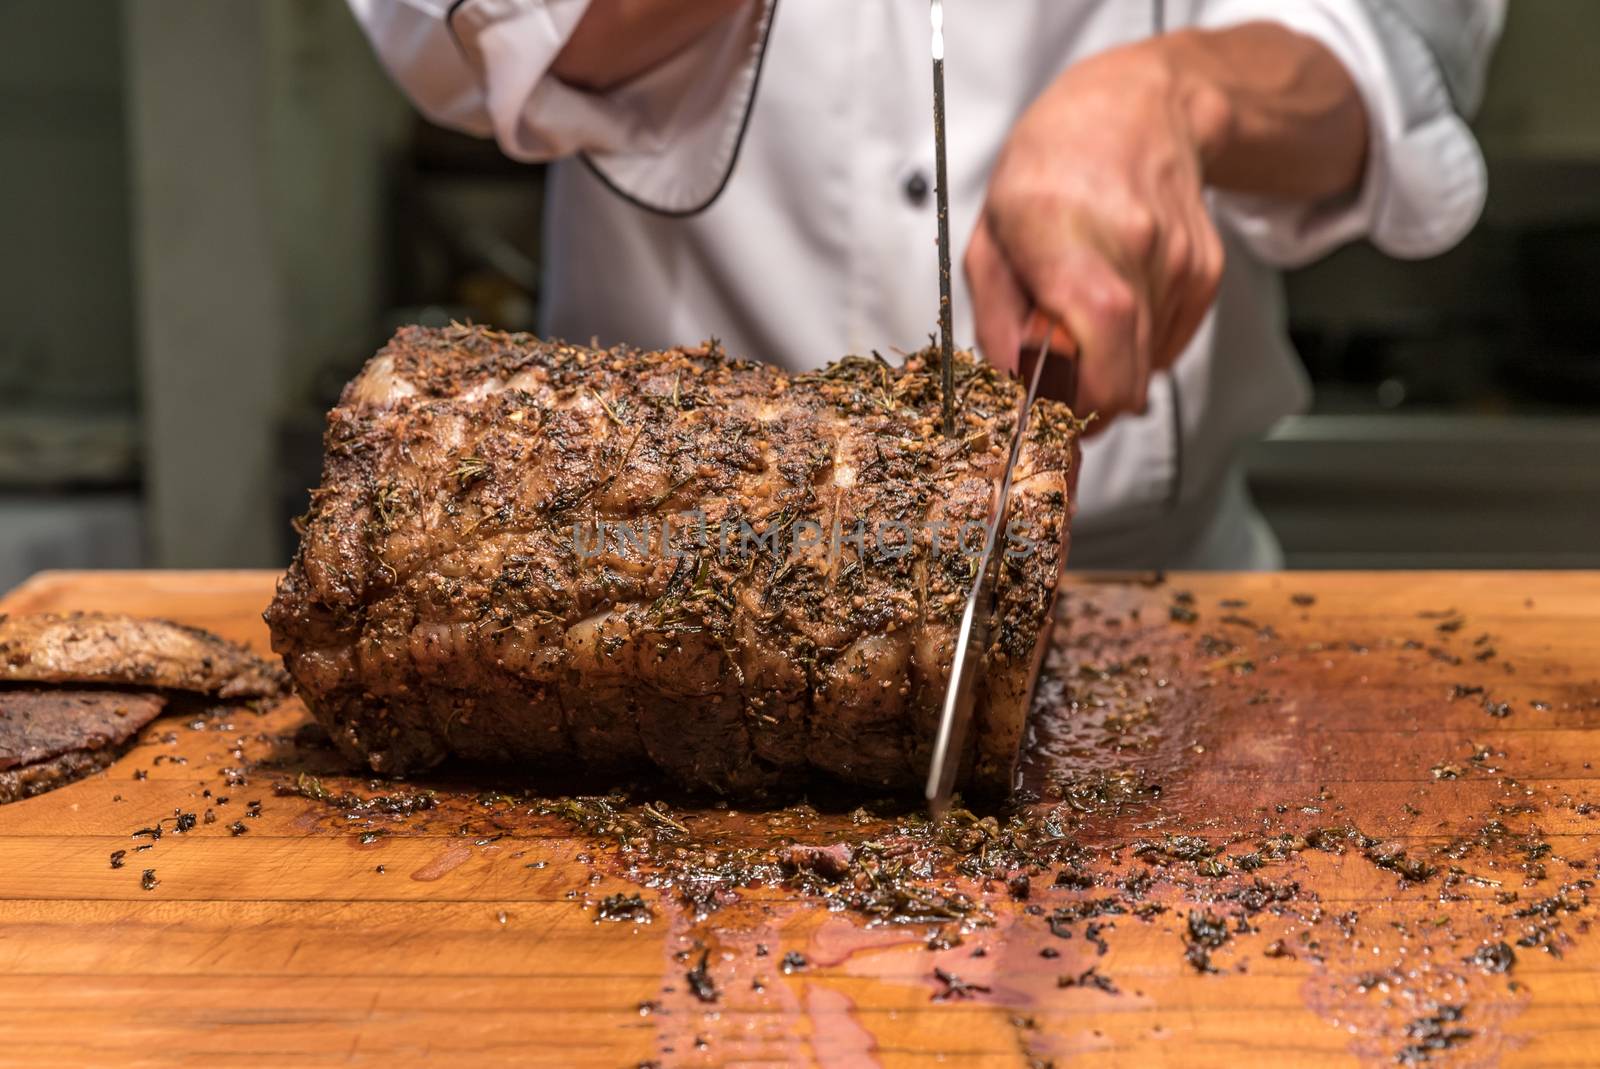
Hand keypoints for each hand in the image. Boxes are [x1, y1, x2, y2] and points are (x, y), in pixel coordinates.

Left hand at [967, 37, 1226, 428]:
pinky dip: (1137, 341)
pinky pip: (1167, 343)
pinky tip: (1117, 294)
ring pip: (1146, 368)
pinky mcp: (1205, 273)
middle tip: (1057, 381)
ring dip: (1111, 362)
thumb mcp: (990, 243)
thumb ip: (997, 327)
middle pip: (1126, 381)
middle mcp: (1134, 251)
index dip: (1076, 412)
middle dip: (1088, 399)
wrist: (1133, 112)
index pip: (1099, 368)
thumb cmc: (1049, 169)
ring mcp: (1178, 263)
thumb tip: (1012, 394)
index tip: (1049, 417)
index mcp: (1069, 243)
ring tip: (1083, 307)